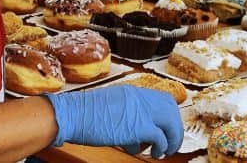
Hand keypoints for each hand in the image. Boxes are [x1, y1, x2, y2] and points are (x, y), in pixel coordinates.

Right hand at [46, 86, 182, 156]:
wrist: (72, 114)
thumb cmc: (83, 114)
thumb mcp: (109, 105)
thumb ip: (125, 112)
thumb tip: (136, 130)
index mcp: (132, 92)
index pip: (162, 98)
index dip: (169, 114)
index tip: (167, 127)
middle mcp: (139, 98)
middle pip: (171, 108)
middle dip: (174, 127)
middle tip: (171, 142)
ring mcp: (140, 111)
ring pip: (171, 122)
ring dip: (171, 139)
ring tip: (163, 151)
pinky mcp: (138, 126)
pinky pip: (160, 138)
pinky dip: (160, 148)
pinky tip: (152, 154)